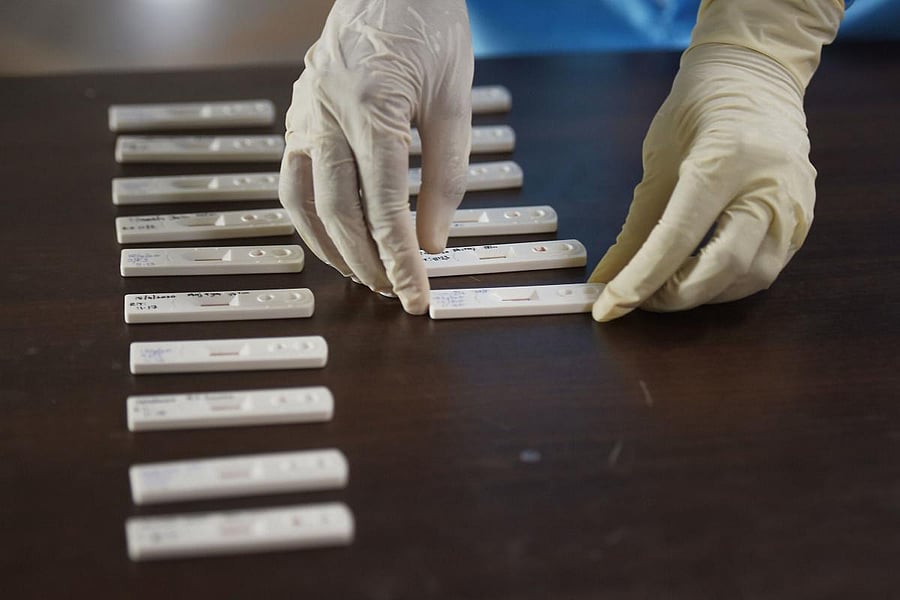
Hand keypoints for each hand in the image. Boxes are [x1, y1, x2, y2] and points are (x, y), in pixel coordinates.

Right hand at [279, 0, 472, 313]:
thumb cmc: (430, 29)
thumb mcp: (454, 99)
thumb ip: (447, 175)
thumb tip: (434, 242)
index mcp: (371, 107)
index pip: (386, 205)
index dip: (402, 259)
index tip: (417, 296)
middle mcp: (325, 112)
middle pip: (337, 210)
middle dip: (367, 261)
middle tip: (392, 292)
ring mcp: (303, 113)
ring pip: (301, 201)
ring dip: (331, 248)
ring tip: (362, 275)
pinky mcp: (296, 114)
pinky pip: (291, 178)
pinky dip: (309, 218)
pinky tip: (332, 238)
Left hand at [590, 0, 843, 321]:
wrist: (755, 75)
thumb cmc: (697, 110)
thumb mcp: (657, 162)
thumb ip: (635, 227)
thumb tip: (606, 279)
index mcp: (724, 161)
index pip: (678, 238)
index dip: (640, 280)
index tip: (608, 307)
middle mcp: (768, 186)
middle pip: (724, 268)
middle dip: (675, 296)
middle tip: (638, 301)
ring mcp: (794, 204)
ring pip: (750, 278)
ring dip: (702, 295)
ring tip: (665, 289)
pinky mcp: (804, 219)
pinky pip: (766, 269)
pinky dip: (727, 284)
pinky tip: (698, 278)